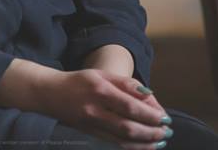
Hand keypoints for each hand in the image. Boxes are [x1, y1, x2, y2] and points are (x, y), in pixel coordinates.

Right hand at [39, 68, 171, 149]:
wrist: (51, 94)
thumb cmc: (80, 81)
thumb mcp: (102, 74)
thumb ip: (126, 83)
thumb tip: (149, 94)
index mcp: (100, 89)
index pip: (130, 105)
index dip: (150, 114)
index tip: (165, 117)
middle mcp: (95, 109)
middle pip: (127, 127)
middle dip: (151, 132)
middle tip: (167, 132)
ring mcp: (90, 125)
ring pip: (121, 141)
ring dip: (144, 144)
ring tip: (160, 142)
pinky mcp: (88, 135)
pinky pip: (113, 145)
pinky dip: (130, 148)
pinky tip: (142, 147)